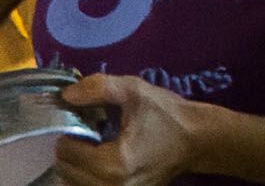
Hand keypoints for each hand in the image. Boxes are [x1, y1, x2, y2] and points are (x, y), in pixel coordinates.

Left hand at [53, 73, 186, 182]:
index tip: (83, 122)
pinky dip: (85, 177)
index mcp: (112, 163)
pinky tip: (98, 162)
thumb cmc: (168, 115)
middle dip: (71, 150)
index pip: (66, 153)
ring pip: (73, 184)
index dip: (69, 132)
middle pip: (65, 172)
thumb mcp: (135, 92)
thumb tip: (66, 95)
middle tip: (87, 133)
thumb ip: (99, 89)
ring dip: (75, 166)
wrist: (199, 140)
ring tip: (91, 148)